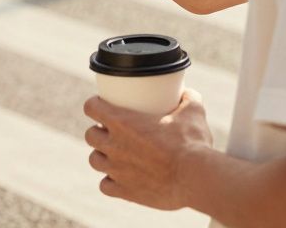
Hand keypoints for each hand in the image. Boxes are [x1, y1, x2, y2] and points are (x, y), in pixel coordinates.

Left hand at [83, 90, 213, 210]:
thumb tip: (188, 93)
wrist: (195, 179)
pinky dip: (111, 182)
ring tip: (114, 155)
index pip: (91, 107)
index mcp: (122, 121)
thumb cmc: (192, 144)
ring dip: (102, 156)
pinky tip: (120, 179)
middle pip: (90, 135)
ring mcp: (117, 169)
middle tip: (112, 132)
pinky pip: (105, 186)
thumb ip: (188, 100)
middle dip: (98, 132)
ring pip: (95, 160)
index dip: (94, 105)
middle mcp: (114, 145)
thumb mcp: (192, 113)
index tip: (101, 105)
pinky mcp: (124, 191)